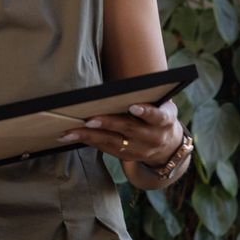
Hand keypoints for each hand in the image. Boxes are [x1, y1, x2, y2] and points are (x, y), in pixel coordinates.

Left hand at [56, 101, 182, 167]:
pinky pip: (107, 149)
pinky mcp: (128, 157)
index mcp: (165, 121)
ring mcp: (141, 150)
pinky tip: (74, 136)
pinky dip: (90, 142)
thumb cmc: (160, 114)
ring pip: (113, 143)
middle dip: (108, 124)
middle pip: (129, 130)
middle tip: (89, 119)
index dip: (146, 113)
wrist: (169, 145)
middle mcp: (154, 138)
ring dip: (90, 136)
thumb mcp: (163, 104)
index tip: (133, 107)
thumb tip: (125, 82)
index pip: (157, 117)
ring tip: (71, 132)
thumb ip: (149, 96)